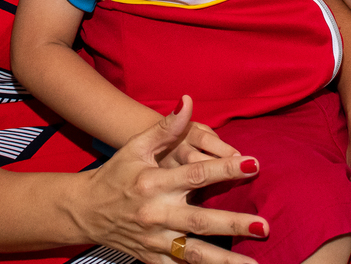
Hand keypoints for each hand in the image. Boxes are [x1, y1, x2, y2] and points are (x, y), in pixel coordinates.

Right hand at [76, 96, 267, 263]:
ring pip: (194, 253)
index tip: (253, 163)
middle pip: (200, 220)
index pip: (195, 174)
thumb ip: (165, 127)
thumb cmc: (116, 174)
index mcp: (154, 182)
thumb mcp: (136, 146)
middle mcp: (156, 213)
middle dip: (233, 223)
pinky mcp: (153, 258)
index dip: (225, 169)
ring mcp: (155, 240)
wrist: (86, 210)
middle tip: (264, 225)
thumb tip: (187, 102)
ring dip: (225, 260)